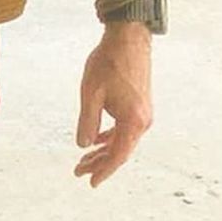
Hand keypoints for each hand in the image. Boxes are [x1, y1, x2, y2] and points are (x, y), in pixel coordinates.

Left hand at [74, 22, 152, 187]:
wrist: (128, 39)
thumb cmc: (108, 64)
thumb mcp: (91, 95)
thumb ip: (87, 123)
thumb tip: (83, 146)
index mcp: (134, 120)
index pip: (118, 155)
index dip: (103, 171)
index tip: (90, 182)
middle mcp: (143, 120)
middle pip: (120, 151)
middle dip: (99, 163)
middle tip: (78, 172)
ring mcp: (143, 113)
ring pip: (122, 141)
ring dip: (103, 151)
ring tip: (83, 160)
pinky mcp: (139, 105)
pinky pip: (124, 129)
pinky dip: (110, 138)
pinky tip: (97, 142)